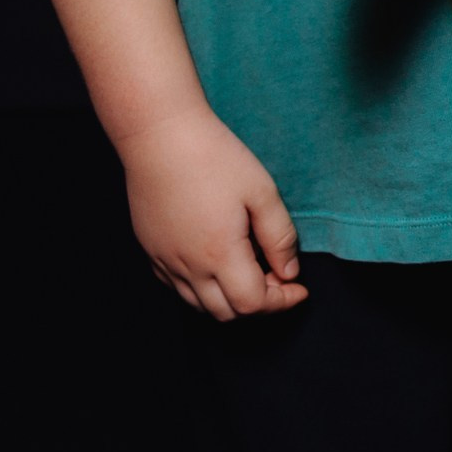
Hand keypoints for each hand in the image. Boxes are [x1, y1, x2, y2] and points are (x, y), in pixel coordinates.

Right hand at [119, 107, 305, 319]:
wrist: (160, 138)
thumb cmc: (216, 158)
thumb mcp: (262, 192)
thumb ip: (279, 237)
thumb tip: (289, 272)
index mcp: (219, 255)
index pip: (254, 304)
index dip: (282, 302)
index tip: (300, 288)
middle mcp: (188, 267)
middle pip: (226, 313)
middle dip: (259, 305)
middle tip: (279, 278)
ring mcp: (164, 261)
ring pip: (199, 305)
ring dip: (230, 300)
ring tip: (251, 271)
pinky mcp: (151, 251)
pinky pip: (176, 288)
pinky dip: (202, 290)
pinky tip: (218, 264)